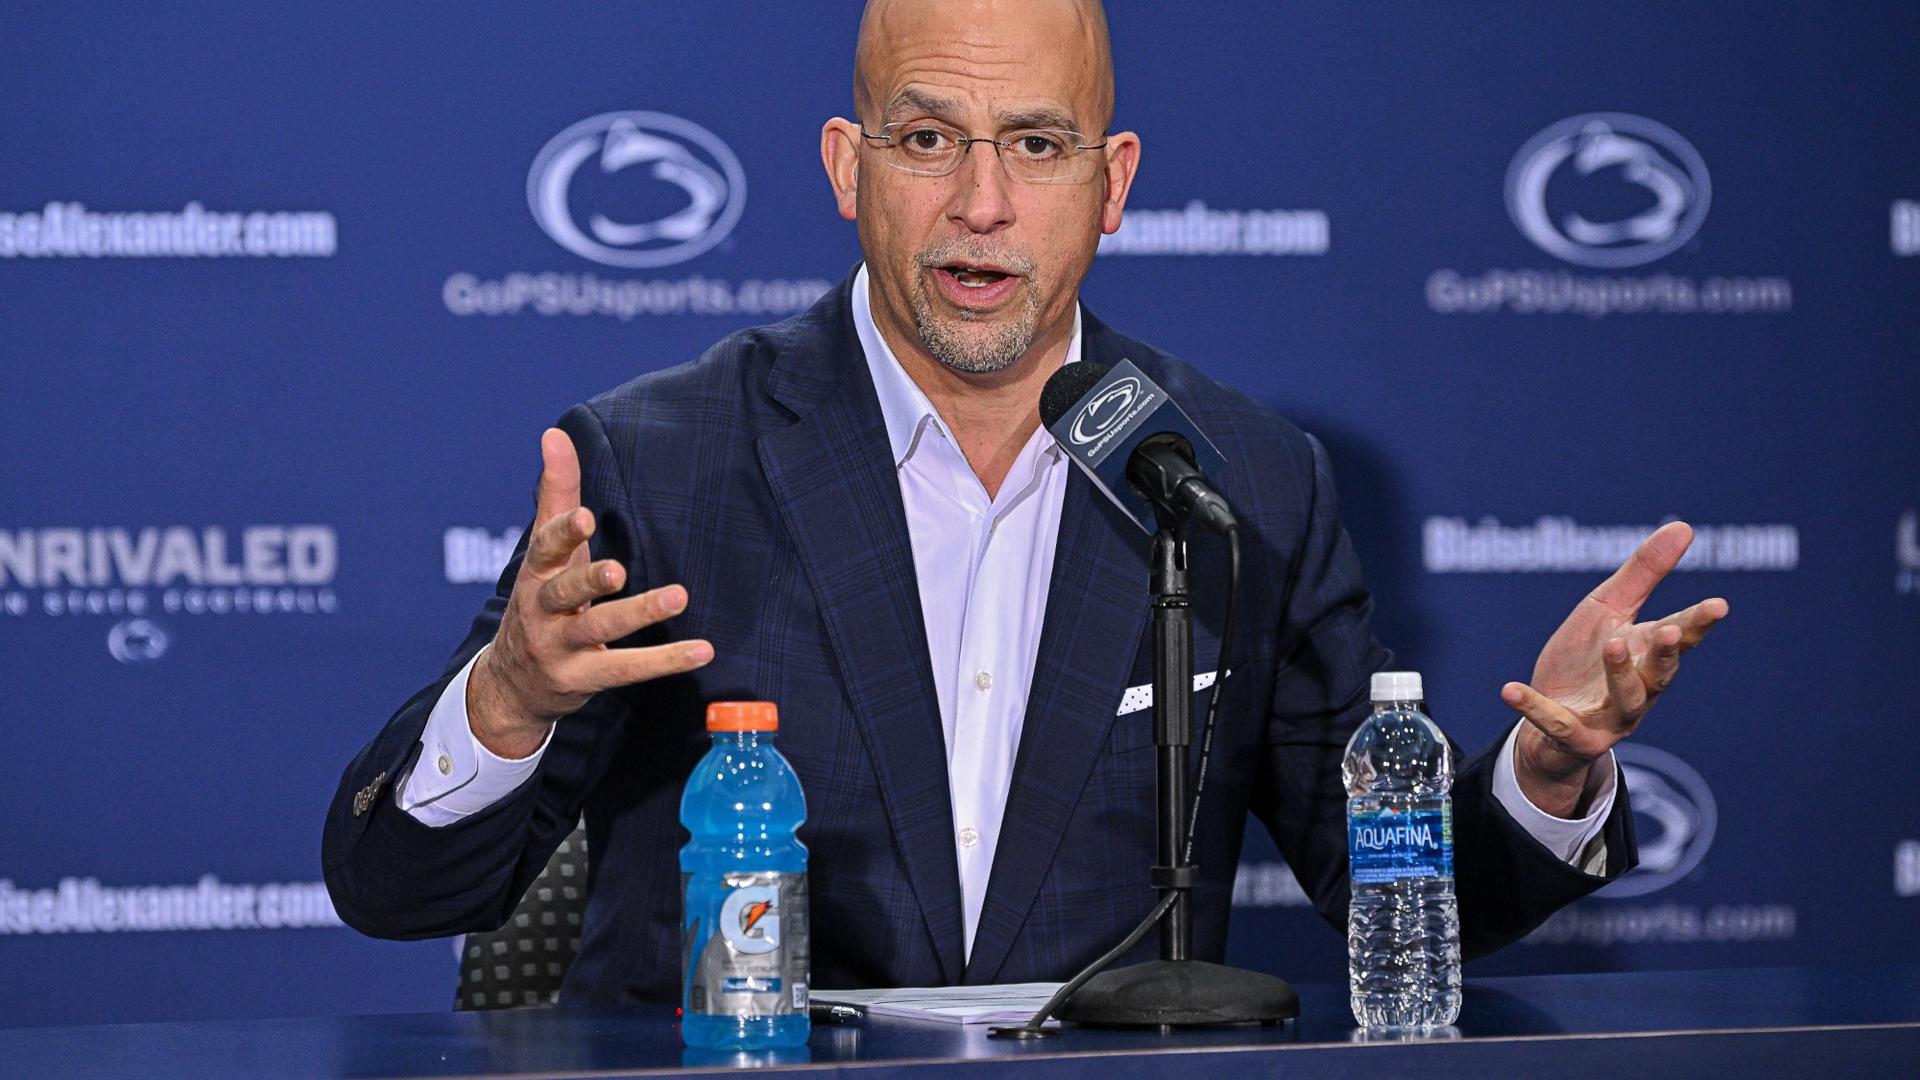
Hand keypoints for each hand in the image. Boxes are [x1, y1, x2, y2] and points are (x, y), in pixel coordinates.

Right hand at [466, 428, 713, 757]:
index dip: (563, 533)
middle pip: (565, 592)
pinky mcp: (582, 679)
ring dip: (638, 613)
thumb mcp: (546, 550)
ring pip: (599, 630)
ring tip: (678, 596)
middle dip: (589, 580)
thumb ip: (556, 493)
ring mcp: (560, 648)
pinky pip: (625, 669)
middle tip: (618, 570)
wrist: (513, 683)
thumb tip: (554, 432)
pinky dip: (665, 660)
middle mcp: (542, 610)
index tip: (585, 517)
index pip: (545, 548)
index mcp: (535, 573)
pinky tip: (703, 650)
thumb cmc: (541, 600)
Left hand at [1500, 521, 1728, 817]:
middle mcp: (1638, 690)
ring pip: (1624, 700)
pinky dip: (1534, 708)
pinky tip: (1510, 689)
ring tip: (1611, 644)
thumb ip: (1643, 573)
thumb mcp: (1607, 610)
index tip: (1718, 605)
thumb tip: (1683, 526)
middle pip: (1660, 674)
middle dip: (1666, 652)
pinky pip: (1556, 724)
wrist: (1546, 721)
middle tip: (1669, 629)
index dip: (1698, 622)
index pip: (1680, 638)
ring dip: (1619, 673)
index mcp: (1646, 654)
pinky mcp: (1573, 738)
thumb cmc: (1584, 659)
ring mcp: (1608, 718)